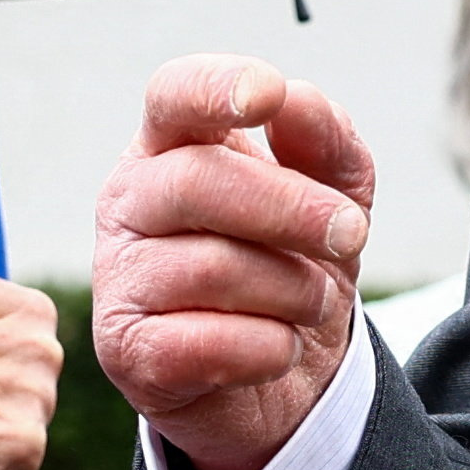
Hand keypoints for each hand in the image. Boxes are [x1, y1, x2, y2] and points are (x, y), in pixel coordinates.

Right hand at [91, 59, 374, 469]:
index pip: (173, 95)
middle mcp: (129, 203)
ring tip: (313, 302)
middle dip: (292, 208)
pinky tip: (279, 348)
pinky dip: (271, 347)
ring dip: (294, 290)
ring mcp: (118, 278)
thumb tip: (295, 101)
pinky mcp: (127, 351)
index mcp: (171, 146)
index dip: (215, 87)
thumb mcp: (332, 198)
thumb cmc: (291, 267)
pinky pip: (211, 342)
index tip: (268, 95)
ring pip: (212, 268)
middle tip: (351, 233)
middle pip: (197, 181)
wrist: (278, 381)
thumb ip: (325, 142)